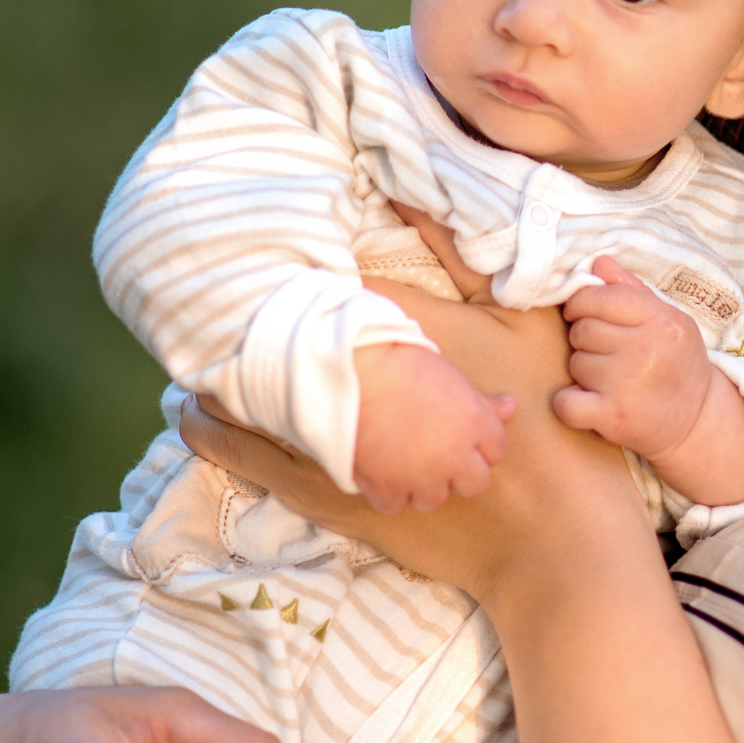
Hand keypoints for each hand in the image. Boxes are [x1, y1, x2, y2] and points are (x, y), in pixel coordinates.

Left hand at [187, 288, 648, 605]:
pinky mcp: (342, 499)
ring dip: (220, 391)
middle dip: (242, 327)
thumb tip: (420, 202)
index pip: (329, 292)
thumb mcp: (529, 325)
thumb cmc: (553, 420)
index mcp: (402, 340)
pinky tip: (205, 427)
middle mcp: (358, 396)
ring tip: (190, 369)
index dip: (294, 272)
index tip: (265, 252)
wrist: (553, 540)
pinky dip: (229, 444)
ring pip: (257, 412)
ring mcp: (344, 454)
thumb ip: (475, 264)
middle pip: (277, 350)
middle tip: (207, 303)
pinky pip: (266, 467)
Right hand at [351, 342, 514, 514]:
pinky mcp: (386, 486)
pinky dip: (388, 492)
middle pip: (474, 484)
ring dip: (423, 485)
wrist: (349, 370)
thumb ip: (481, 401)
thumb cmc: (401, 363)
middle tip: (438, 454)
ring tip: (407, 462)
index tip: (461, 435)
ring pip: (434, 499)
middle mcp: (454, 455)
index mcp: (475, 423)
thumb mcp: (450, 377)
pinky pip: (395, 505)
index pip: (497, 450)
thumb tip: (510, 407)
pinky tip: (382, 470)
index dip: (480, 443)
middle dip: (460, 472)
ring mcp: (421, 475)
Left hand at [556, 258, 711, 459]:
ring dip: (584, 372)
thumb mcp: (668, 320)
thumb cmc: (677, 363)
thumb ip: (632, 290)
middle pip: (582, 330)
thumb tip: (598, 262)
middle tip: (607, 354)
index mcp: (661, 319)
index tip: (583, 315)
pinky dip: (571, 404)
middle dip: (586, 341)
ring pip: (575, 363)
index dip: (581, 304)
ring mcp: (628, 384)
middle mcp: (646, 349)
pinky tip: (591, 402)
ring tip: (610, 379)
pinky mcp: (613, 417)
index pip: (598, 297)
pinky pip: (565, 402)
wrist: (698, 419)